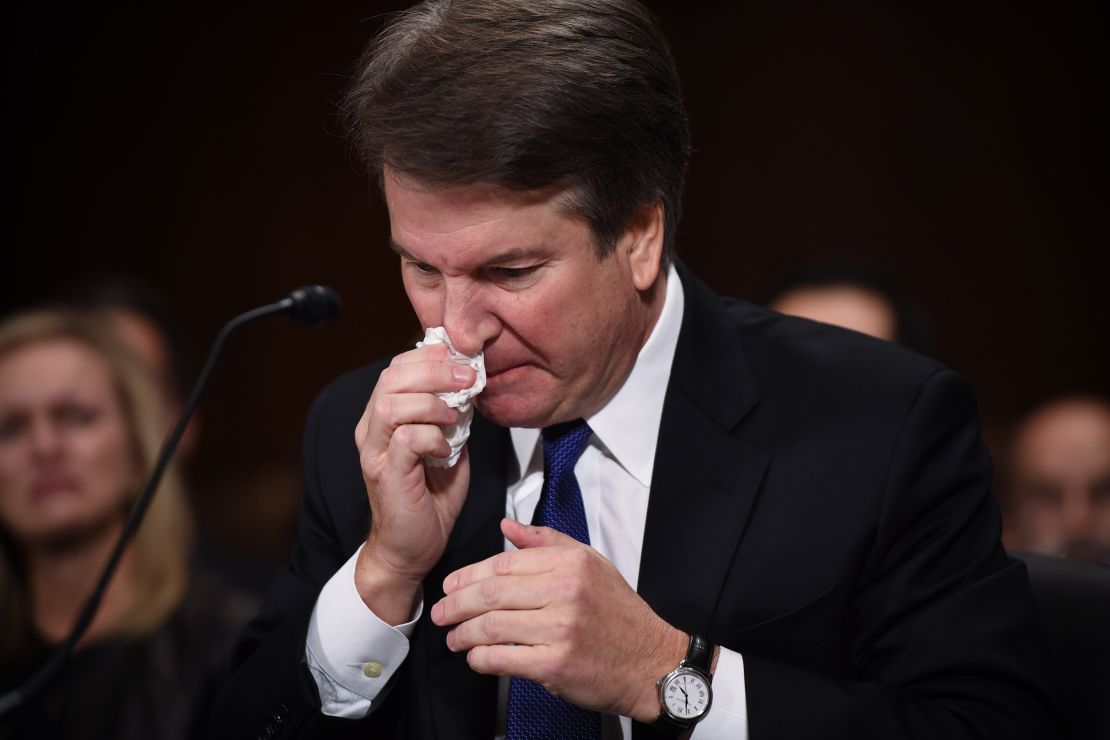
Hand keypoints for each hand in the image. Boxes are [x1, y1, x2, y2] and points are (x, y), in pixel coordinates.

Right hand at [353, 343, 476, 623]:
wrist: (412, 549)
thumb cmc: (429, 498)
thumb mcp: (447, 445)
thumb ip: (452, 415)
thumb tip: (469, 385)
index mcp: (383, 418)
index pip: (396, 368)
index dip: (429, 356)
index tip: (461, 359)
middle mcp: (372, 430)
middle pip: (391, 377)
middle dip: (435, 370)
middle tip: (468, 378)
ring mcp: (375, 452)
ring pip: (392, 403)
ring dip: (432, 402)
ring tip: (456, 416)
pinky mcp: (385, 474)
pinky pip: (405, 439)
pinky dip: (432, 436)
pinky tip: (446, 448)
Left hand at [431, 518, 686, 721]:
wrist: (651, 663)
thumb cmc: (620, 616)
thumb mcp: (592, 565)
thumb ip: (547, 542)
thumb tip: (508, 525)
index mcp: (571, 564)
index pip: (505, 562)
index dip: (470, 574)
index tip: (452, 584)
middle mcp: (566, 592)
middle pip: (492, 593)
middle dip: (457, 604)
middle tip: (440, 612)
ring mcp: (561, 629)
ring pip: (492, 626)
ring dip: (463, 634)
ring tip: (454, 638)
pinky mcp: (556, 664)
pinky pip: (503, 658)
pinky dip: (481, 659)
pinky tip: (476, 658)